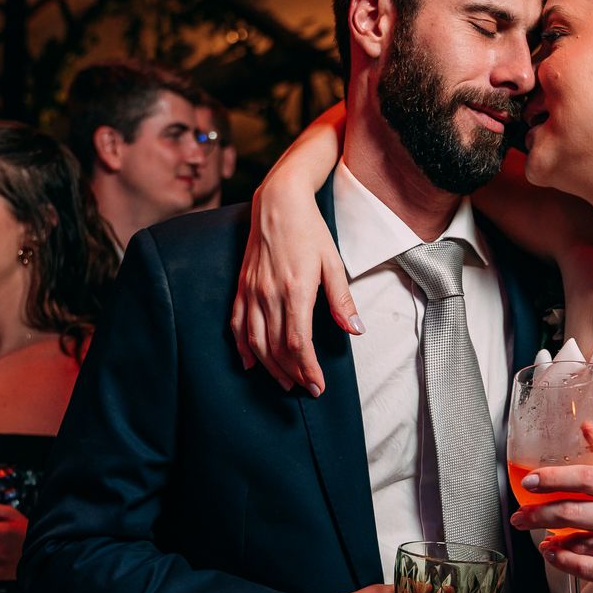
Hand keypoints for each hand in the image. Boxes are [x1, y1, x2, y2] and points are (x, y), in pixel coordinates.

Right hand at [230, 181, 360, 395]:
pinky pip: (237, 324)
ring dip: (270, 366)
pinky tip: (251, 362)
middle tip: (307, 389)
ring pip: (255, 341)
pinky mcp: (241, 287)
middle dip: (292, 373)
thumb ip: (341, 300)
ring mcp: (251, 291)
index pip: (297, 343)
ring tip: (285, 381)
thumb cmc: (310, 231)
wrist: (278, 203)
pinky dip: (243, 347)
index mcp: (295, 290)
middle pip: (275, 347)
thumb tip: (355, 330)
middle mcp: (269, 294)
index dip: (307, 369)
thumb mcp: (333, 263)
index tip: (318, 385)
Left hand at [511, 462, 592, 592]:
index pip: (588, 478)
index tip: (530, 481)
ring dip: (550, 539)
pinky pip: (585, 568)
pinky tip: (552, 553)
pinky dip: (561, 560)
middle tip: (520, 515)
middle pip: (575, 511)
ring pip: (578, 541)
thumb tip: (586, 426)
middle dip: (539, 513)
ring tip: (537, 536)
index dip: (554, 478)